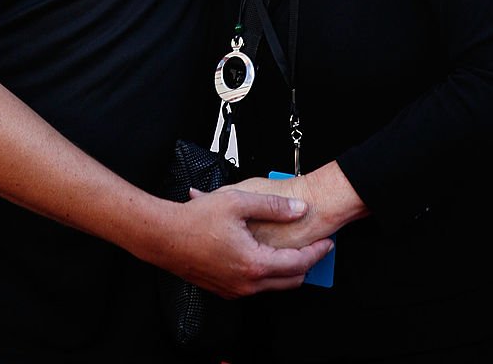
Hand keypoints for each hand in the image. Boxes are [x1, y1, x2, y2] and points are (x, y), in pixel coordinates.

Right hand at [165, 186, 332, 297]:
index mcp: (254, 263)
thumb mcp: (239, 202)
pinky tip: (264, 253)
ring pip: (273, 285)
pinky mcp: (224, 290)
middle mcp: (247, 284)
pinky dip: (267, 273)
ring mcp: (235, 290)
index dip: (316, 253)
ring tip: (292, 248)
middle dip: (306, 264)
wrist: (164, 237)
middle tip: (315, 247)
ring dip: (286, 269)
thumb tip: (300, 209)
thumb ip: (274, 206)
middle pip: (290, 280)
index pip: (297, 264)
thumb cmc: (196, 219)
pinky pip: (255, 286)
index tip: (327, 243)